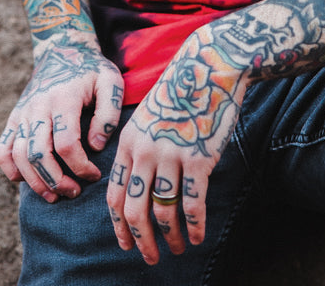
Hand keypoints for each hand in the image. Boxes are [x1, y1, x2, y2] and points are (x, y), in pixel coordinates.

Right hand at [0, 37, 123, 202]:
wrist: (61, 50)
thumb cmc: (91, 70)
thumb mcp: (111, 82)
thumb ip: (109, 113)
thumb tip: (95, 145)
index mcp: (63, 98)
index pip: (66, 144)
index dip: (80, 166)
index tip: (94, 175)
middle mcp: (38, 106)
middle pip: (39, 155)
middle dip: (57, 181)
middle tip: (74, 192)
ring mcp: (23, 113)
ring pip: (19, 157)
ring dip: (35, 182)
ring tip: (54, 195)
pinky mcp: (14, 118)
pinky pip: (2, 151)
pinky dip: (10, 170)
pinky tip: (27, 180)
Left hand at [106, 27, 248, 263]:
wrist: (209, 66)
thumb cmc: (180, 92)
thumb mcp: (148, 117)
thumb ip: (139, 148)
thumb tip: (139, 188)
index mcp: (128, 142)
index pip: (115, 195)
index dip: (120, 226)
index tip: (127, 244)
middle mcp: (144, 151)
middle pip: (134, 211)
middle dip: (141, 241)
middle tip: (150, 258)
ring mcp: (171, 155)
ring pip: (163, 211)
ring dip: (170, 237)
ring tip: (178, 249)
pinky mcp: (198, 158)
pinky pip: (192, 204)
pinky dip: (194, 226)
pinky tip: (198, 237)